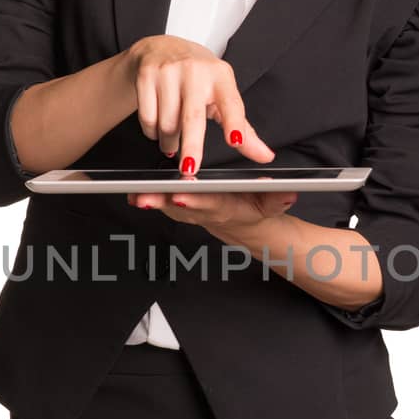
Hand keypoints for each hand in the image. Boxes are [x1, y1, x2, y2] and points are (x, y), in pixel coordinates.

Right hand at [124, 35, 274, 169]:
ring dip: (170, 143)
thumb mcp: (223, 97)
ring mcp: (169, 72)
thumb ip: (243, 129)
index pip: (231, 104)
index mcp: (221, 76)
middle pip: (193, 117)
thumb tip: (265, 156)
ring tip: (173, 143)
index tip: (236, 141)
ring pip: (167, 123)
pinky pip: (148, 118)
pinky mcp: (147, 75)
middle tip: (190, 169)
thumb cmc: (198, 78)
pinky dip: (152, 132)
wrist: (162, 49)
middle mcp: (196, 71)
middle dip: (191, 147)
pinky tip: (158, 128)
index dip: (234, 124)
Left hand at [127, 187, 297, 231]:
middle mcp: (202, 211)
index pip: (208, 202)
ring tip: (130, 193)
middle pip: (179, 206)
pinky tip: (129, 194)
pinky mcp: (179, 206)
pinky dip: (146, 199)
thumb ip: (278, 198)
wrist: (243, 225)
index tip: (181, 194)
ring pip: (165, 206)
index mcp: (224, 207)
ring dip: (148, 200)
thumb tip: (288, 193)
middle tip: (142, 197)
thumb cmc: (255, 208)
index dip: (194, 200)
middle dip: (160, 201)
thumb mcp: (272, 204)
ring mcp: (188, 211)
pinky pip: (161, 203)